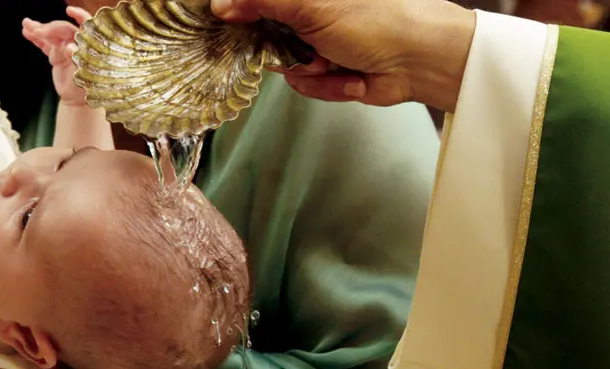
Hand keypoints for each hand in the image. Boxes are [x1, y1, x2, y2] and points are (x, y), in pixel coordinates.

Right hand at [22, 6, 92, 105]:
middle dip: (50, 28)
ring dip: (38, 29)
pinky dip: (35, 38)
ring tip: (26, 24)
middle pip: (62, 29)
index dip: (79, 15)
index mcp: (87, 44)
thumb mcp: (83, 74)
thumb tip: (69, 47)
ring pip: (51, 35)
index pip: (85, 25)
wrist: (76, 99)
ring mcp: (64, 47)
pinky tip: (25, 31)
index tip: (69, 10)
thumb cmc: (86, 86)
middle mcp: (76, 42)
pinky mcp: (55, 54)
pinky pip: (44, 44)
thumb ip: (76, 59)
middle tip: (38, 32)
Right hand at [209, 0, 476, 111]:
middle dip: (280, 49)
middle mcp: (311, 12)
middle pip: (265, 34)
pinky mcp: (331, 72)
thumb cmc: (378, 19)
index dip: (241, 14)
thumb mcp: (310, 3)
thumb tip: (221, 3)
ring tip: (335, 62)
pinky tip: (351, 77)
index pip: (259, 3)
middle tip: (300, 48)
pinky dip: (327, 85)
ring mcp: (321, 43)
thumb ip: (261, 0)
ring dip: (309, 70)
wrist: (422, 61)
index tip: (227, 22)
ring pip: (284, 65)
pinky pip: (307, 85)